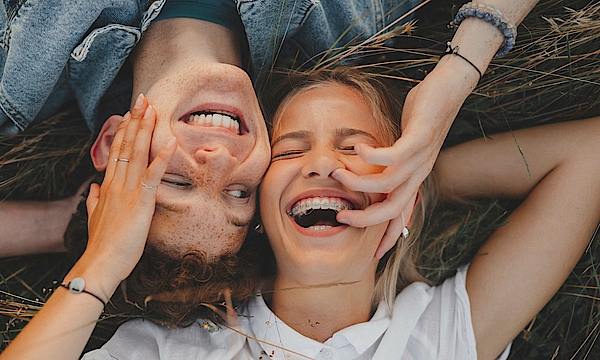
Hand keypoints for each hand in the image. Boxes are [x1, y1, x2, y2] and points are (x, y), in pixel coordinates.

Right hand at [83, 95, 176, 288]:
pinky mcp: (141, 201)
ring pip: (137, 153)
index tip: (130, 114)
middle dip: (135, 121)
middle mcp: (116, 183)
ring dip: (146, 129)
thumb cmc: (102, 244)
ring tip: (152, 108)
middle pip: (126, 145)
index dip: (124, 131)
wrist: (101, 262)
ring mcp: (128, 190)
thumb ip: (94, 201)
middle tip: (142, 99)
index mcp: (108, 186)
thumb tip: (93, 188)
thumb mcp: (94, 218)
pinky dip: (163, 157)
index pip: (117, 152)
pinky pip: (154, 175)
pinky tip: (172, 142)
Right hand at [333, 65, 470, 257]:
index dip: (387, 235)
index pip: (400, 213)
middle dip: (366, 219)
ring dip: (359, 183)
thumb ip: (390, 159)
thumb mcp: (404, 143)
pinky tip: (356, 150)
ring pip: (388, 183)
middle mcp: (419, 172)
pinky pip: (394, 156)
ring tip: (338, 175)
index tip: (373, 255)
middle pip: (393, 208)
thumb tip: (369, 168)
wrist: (451, 88)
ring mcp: (421, 157)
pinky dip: (372, 157)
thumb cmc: (423, 114)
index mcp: (415, 177)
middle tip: (341, 218)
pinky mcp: (420, 138)